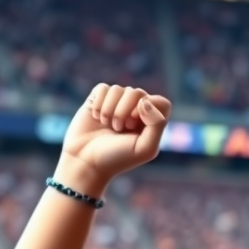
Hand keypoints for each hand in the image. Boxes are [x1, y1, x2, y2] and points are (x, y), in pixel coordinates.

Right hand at [56, 84, 171, 196]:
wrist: (86, 161)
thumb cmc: (117, 158)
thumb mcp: (145, 148)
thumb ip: (157, 125)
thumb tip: (145, 101)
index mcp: (150, 123)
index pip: (162, 103)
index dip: (150, 109)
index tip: (136, 123)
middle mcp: (135, 111)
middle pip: (139, 93)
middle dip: (126, 111)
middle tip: (119, 129)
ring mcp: (116, 104)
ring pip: (119, 89)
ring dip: (111, 110)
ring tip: (107, 126)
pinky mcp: (98, 99)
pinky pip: (103, 88)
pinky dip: (99, 104)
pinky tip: (97, 117)